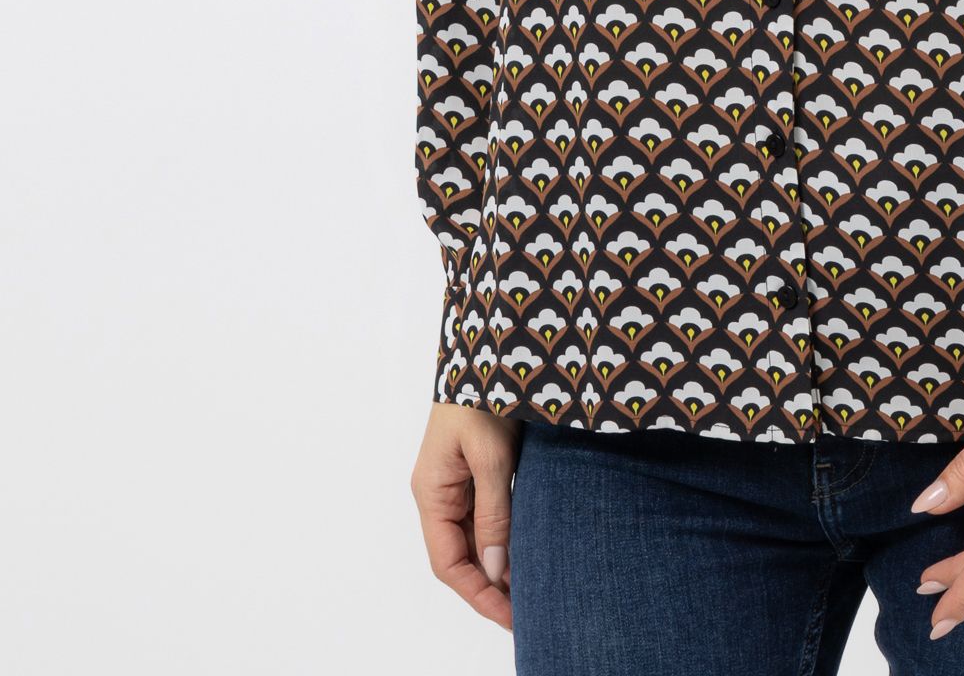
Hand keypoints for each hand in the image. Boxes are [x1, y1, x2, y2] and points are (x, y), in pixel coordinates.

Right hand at [412, 400, 521, 631]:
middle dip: (491, 586)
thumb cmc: (483, 395)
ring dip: (498, 564)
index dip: (478, 594)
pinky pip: (485, 514)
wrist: (490, 348)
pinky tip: (525, 549)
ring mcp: (455, 481)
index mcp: (432, 492)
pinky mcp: (475, 468)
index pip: (448, 562)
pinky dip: (503, 536)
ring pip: (473, 537)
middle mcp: (439, 492)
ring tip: (531, 588)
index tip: (510, 616)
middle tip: (528, 610)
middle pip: (460, 555)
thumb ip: (494, 512)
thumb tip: (496, 569)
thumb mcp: (492, 456)